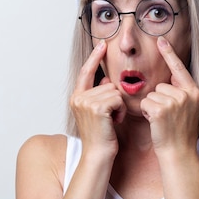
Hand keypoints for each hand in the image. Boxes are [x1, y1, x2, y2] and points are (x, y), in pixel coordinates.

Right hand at [70, 40, 125, 155]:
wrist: (98, 155)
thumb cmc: (101, 136)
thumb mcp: (98, 112)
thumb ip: (99, 94)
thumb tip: (106, 79)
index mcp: (76, 97)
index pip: (86, 71)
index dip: (95, 57)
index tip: (103, 44)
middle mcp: (78, 98)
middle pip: (108, 84)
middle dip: (115, 100)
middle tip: (110, 118)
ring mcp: (86, 102)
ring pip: (115, 92)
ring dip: (119, 107)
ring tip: (112, 121)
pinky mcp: (97, 108)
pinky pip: (118, 99)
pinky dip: (121, 111)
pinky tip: (115, 122)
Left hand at [140, 37, 198, 153]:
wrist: (179, 152)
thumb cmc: (180, 133)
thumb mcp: (188, 109)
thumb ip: (180, 93)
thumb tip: (168, 80)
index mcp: (195, 92)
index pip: (180, 68)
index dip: (169, 53)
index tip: (161, 39)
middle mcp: (187, 94)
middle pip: (161, 85)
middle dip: (159, 99)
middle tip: (167, 117)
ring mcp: (175, 102)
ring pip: (151, 94)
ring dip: (152, 107)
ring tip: (162, 120)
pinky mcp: (161, 109)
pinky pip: (145, 102)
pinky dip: (146, 112)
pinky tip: (156, 123)